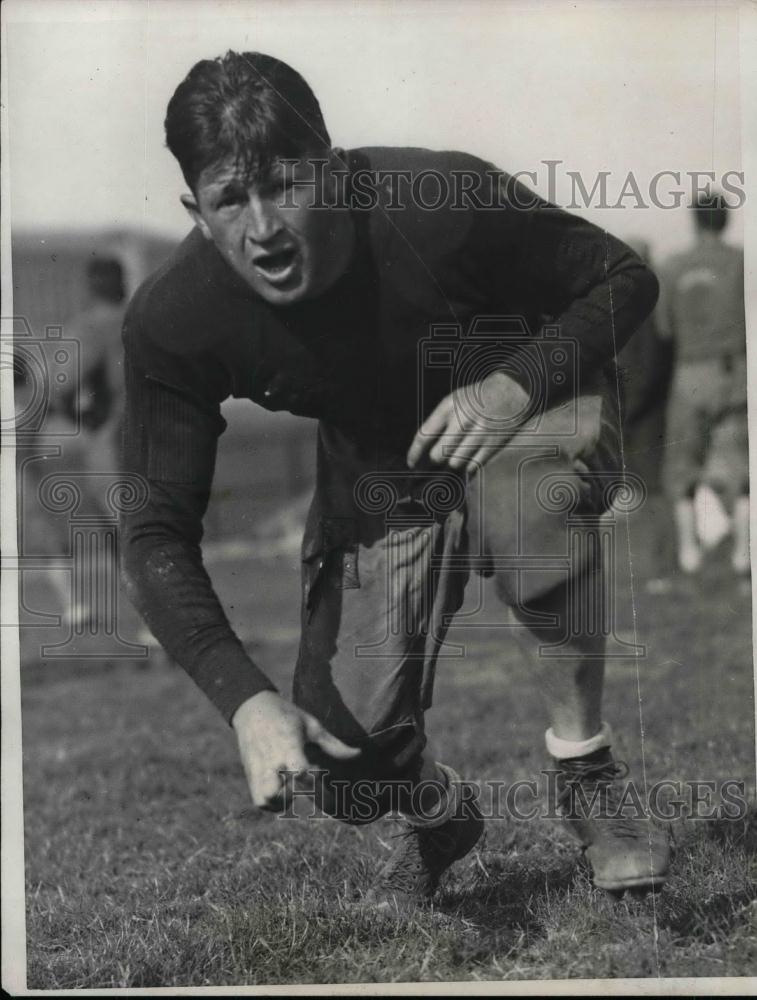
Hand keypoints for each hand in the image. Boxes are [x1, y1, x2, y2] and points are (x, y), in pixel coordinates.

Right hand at [231, 690, 360, 809]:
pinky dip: (272, 804)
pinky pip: (259, 800)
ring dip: (283, 802)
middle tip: (304, 783)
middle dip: (295, 795)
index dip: (312, 778)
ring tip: (293, 789)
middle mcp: (270, 761)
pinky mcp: (251, 775)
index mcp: (287, 745)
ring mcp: (258, 770)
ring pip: (266, 800)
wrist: (251, 708)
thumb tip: (358, 754)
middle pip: (278, 793)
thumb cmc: (286, 715)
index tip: (319, 769)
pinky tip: (284, 792)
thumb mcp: (311, 725)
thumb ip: (334, 744)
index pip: (298, 771)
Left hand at [407, 371, 530, 473]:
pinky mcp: (494, 443)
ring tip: (458, 456)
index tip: (411, 463)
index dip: (414, 453)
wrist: (512, 390)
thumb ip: (441, 421)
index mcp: (449, 406)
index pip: (424, 435)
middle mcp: (462, 419)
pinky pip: (473, 465)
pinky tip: (470, 460)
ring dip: (454, 464)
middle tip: (439, 459)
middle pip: (438, 454)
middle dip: (436, 460)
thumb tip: (426, 449)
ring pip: (455, 463)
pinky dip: (469, 467)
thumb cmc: (479, 397)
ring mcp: (479, 432)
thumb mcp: (455, 400)